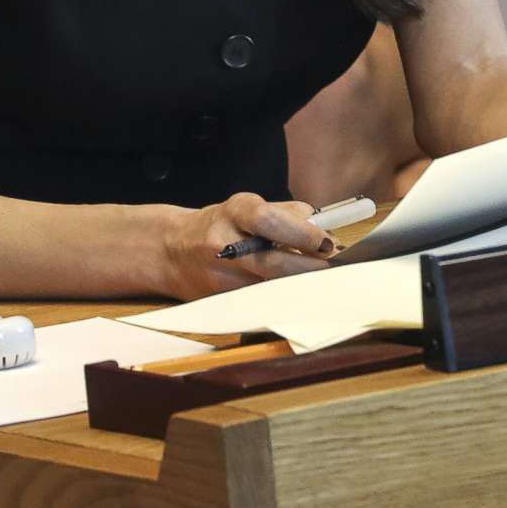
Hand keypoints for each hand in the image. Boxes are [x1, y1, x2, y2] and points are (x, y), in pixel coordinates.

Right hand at [161, 192, 339, 300]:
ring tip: (320, 281)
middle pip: (272, 263)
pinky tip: (297, 293)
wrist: (171, 250)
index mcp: (234, 211)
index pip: (269, 221)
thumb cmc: (222, 224)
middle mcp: (224, 243)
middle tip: (334, 269)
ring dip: (299, 286)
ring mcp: (220, 276)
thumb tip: (325, 230)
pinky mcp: (220, 300)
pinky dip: (283, 298)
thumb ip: (287, 214)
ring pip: (270, 288)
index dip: (302, 234)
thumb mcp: (249, 206)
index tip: (328, 243)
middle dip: (308, 269)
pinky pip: (260, 301)